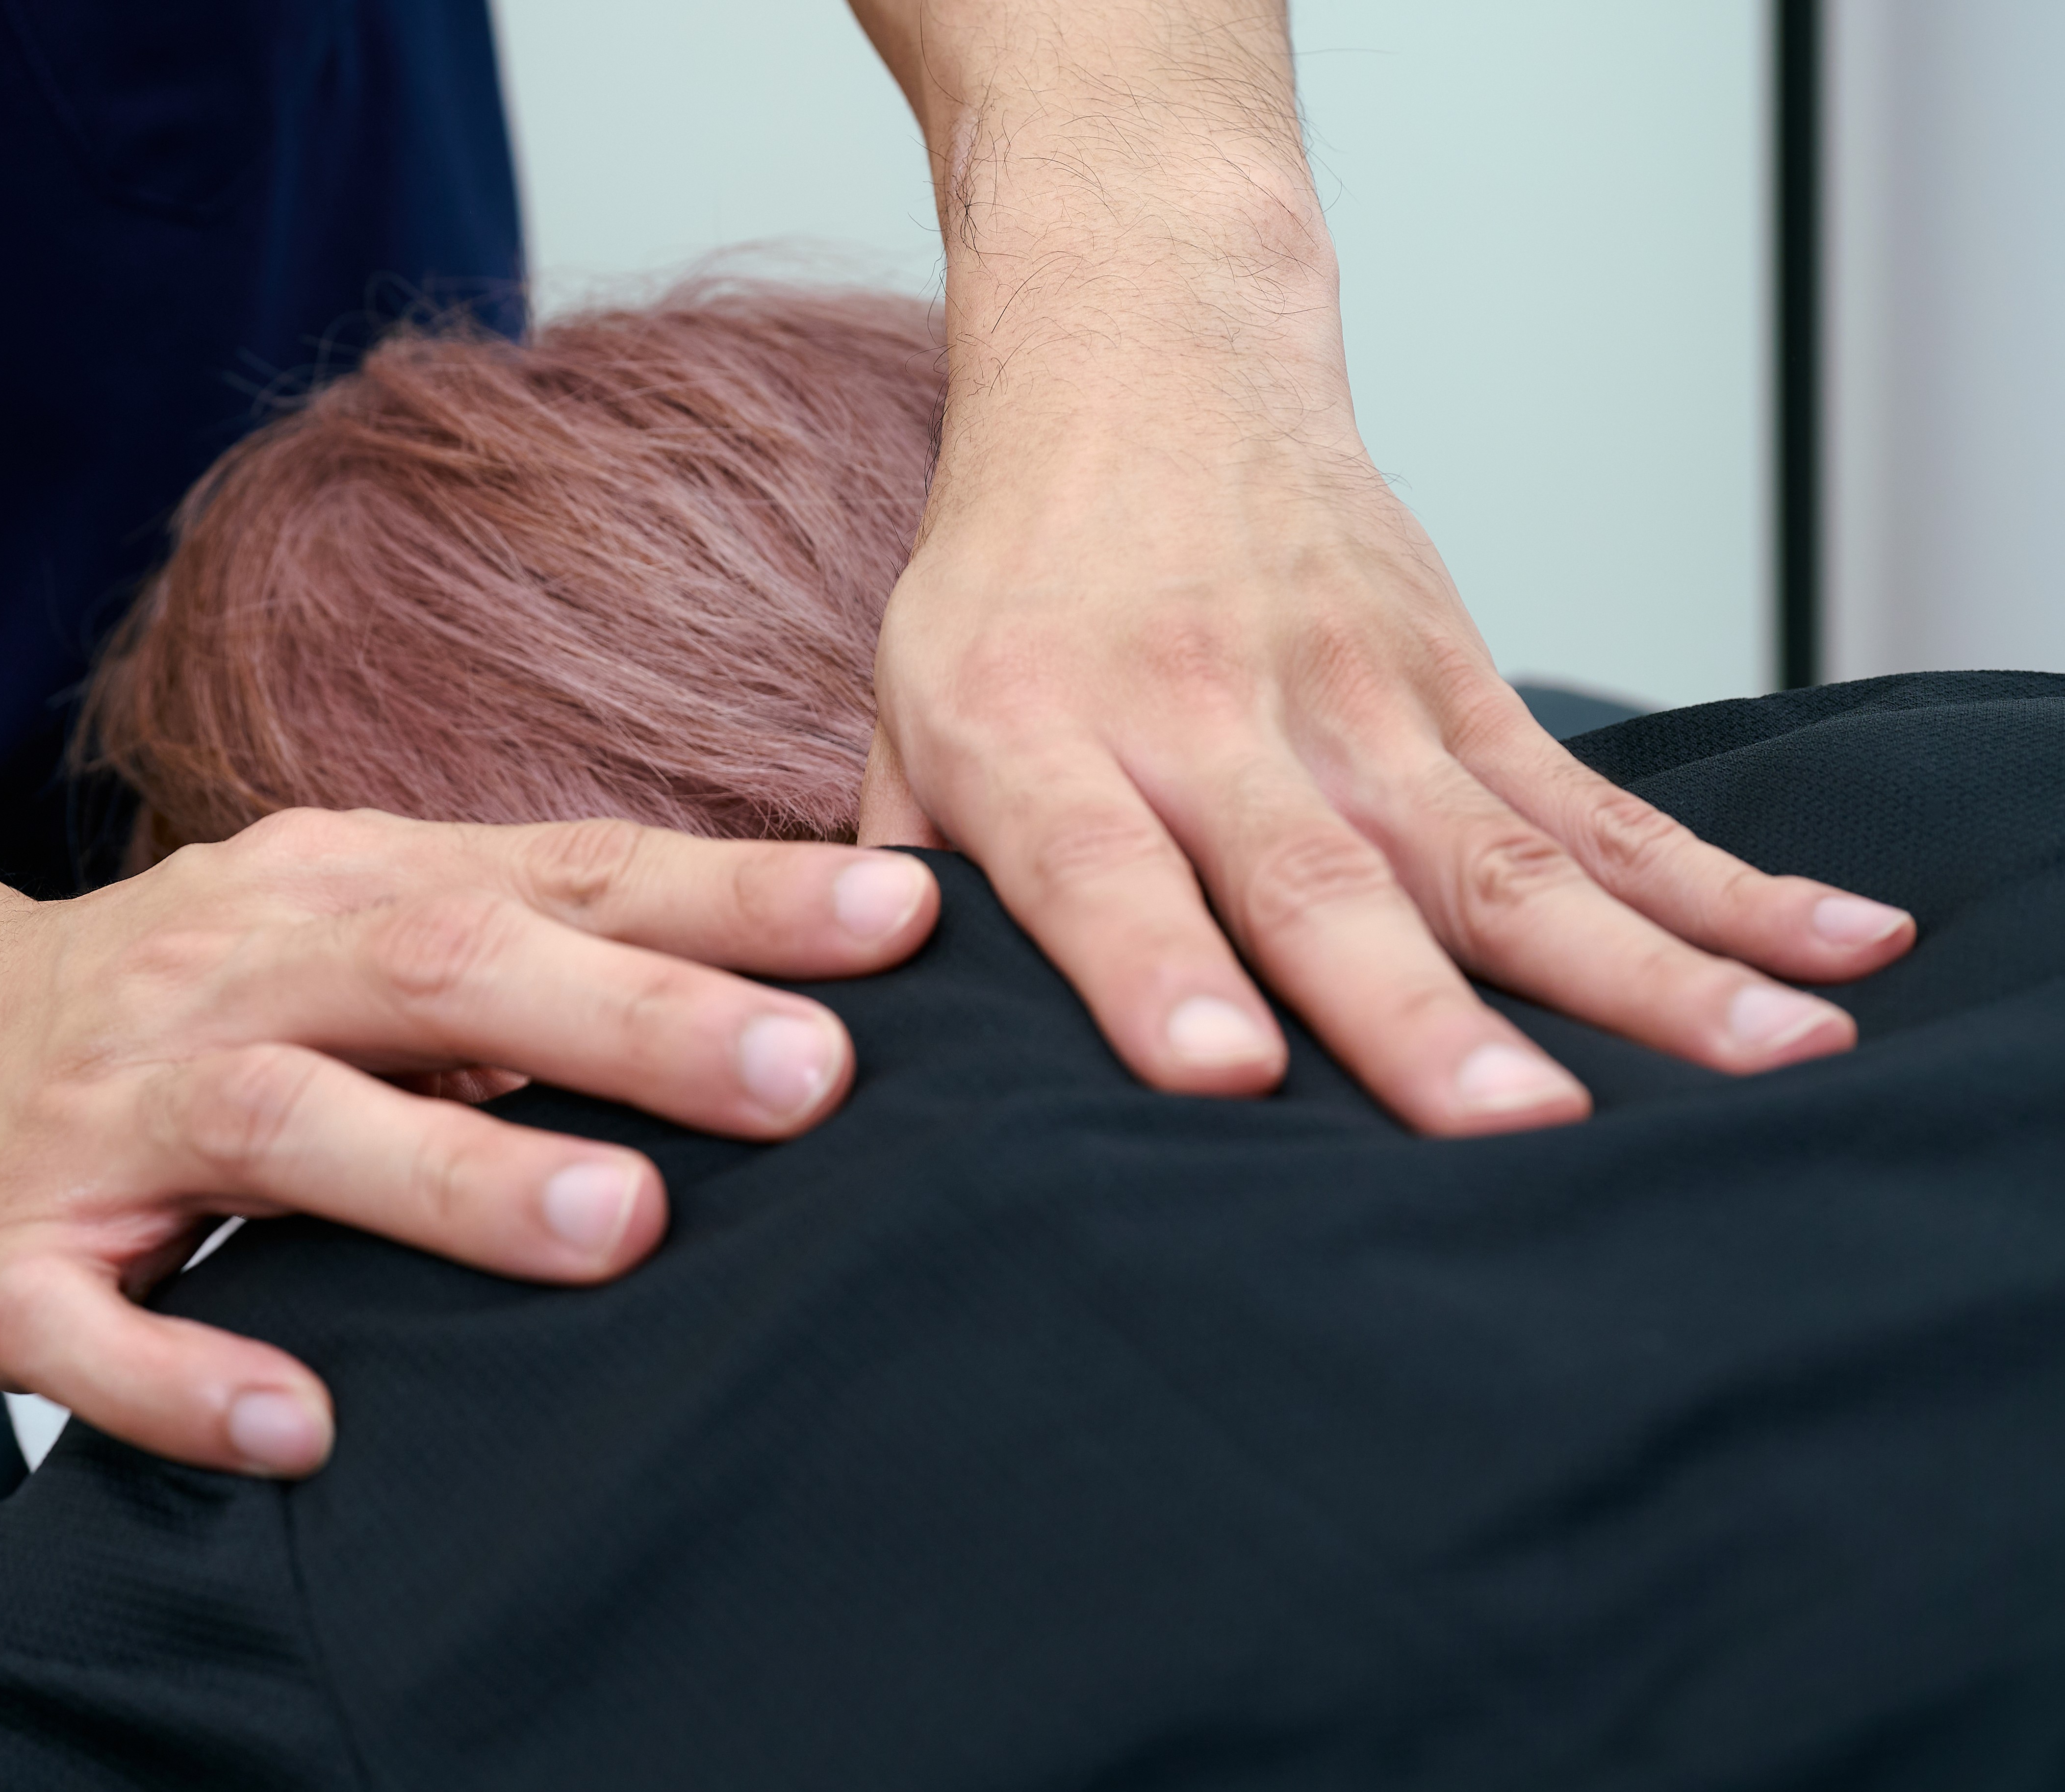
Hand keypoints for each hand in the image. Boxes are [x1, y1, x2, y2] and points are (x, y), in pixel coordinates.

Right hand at [0, 811, 936, 1475]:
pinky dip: (194, 1378)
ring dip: (450, 1175)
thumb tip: (786, 989)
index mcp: (334, 886)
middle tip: (803, 1076)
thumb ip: (537, 947)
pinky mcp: (11, 1260)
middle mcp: (229, 972)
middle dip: (629, 1020)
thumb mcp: (356, 926)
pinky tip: (305, 1424)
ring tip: (612, 1226)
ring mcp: (111, 1116)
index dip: (728, 897)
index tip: (898, 926)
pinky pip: (90, 1326)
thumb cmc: (203, 994)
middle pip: (436, 970)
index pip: (559, 873)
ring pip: (283, 1125)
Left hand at [858, 444, 1915, 1135]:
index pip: (1098, 869)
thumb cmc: (1012, 580)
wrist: (1144, 365)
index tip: (1223, 1075)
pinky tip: (1826, 949)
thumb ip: (905, 872)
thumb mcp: (909, 710)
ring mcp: (1352, 702)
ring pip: (1501, 855)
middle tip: (1508, 1134)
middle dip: (1419, 1018)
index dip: (1158, 973)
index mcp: (1038, 736)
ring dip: (1632, 969)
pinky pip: (1594, 800)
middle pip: (1321, 881)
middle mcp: (1204, 719)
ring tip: (1755, 1065)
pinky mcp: (1456, 684)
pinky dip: (1714, 881)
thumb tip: (899, 1057)